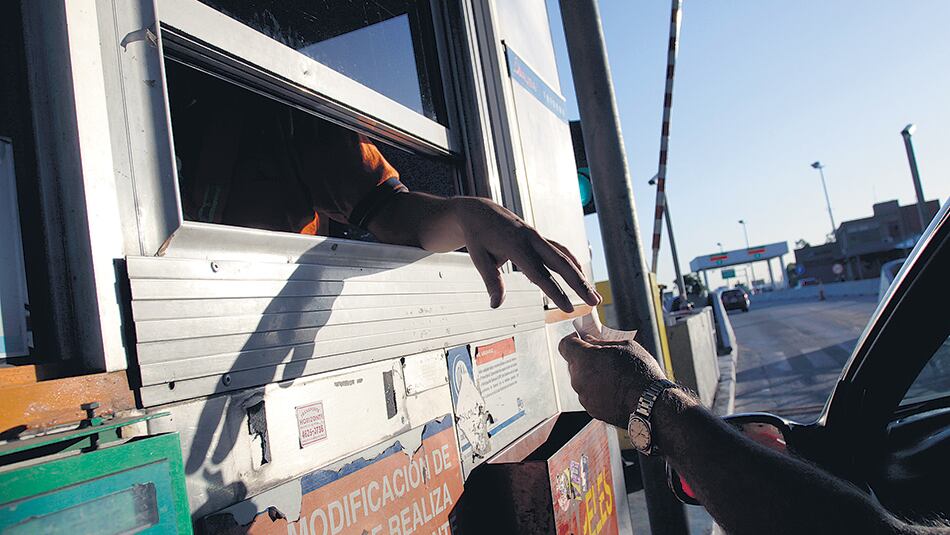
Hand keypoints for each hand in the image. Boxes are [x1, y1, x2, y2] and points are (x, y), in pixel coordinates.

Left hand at [453, 197, 600, 311]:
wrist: (478, 212)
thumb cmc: (478, 236)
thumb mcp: (479, 258)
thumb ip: (491, 281)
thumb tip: (496, 304)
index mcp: (516, 246)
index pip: (540, 274)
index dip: (556, 293)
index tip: (568, 309)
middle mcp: (532, 239)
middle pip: (561, 263)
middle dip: (580, 284)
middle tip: (594, 302)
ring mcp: (537, 236)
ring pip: (564, 256)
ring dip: (580, 274)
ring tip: (592, 293)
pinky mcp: (539, 237)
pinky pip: (559, 249)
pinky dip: (572, 262)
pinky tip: (580, 275)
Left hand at [558, 334, 667, 427]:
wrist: (651, 404)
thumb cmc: (640, 372)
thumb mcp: (624, 346)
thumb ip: (601, 342)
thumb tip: (590, 339)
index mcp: (584, 359)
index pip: (565, 345)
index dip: (573, 340)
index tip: (582, 339)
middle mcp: (579, 379)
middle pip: (573, 364)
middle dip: (585, 358)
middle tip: (603, 356)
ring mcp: (584, 397)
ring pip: (582, 381)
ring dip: (592, 376)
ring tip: (614, 376)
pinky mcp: (592, 410)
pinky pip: (590, 396)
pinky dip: (598, 392)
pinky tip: (616, 390)